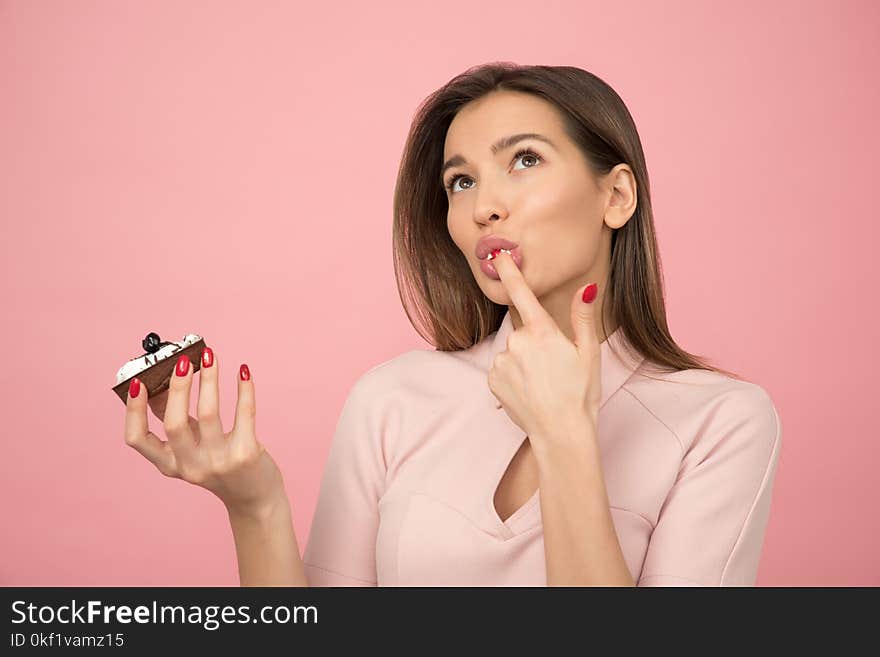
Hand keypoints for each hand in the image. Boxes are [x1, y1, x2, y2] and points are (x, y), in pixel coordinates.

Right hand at [123, 348, 284, 516]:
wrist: (255, 498)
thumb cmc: (221, 464)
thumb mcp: (192, 447)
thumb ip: (176, 419)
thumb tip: (159, 382)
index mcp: (170, 464)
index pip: (137, 439)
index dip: (133, 410)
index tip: (138, 382)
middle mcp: (191, 466)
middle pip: (174, 423)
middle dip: (177, 388)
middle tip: (182, 361)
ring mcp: (219, 462)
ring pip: (209, 414)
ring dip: (208, 380)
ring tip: (210, 356)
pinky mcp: (247, 454)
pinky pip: (244, 414)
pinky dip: (244, 389)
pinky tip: (243, 371)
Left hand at [488, 251, 601, 444]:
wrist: (561, 433)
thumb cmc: (581, 393)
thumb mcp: (589, 353)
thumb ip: (582, 317)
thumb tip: (587, 288)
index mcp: (542, 332)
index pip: (522, 294)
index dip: (509, 271)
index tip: (497, 254)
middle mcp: (517, 342)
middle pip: (523, 332)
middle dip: (536, 344)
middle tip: (554, 368)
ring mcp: (502, 362)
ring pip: (513, 352)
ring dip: (524, 362)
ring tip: (543, 384)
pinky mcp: (492, 380)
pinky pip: (503, 370)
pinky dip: (513, 377)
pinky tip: (529, 391)